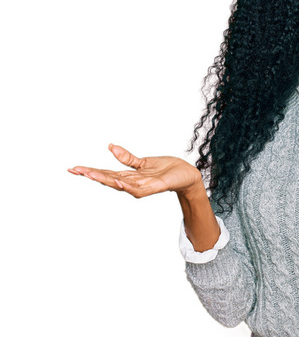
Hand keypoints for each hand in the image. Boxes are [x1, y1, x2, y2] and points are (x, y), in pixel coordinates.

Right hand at [69, 144, 202, 198]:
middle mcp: (133, 183)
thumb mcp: (143, 162)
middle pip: (108, 179)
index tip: (73, 168)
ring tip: (90, 173)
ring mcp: (142, 186)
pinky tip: (116, 181)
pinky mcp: (153, 188)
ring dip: (105, 179)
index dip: (90, 171)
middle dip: (92, 175)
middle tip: (76, 170)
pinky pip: (137, 189)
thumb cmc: (167, 169)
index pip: (106, 173)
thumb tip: (110, 147)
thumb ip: (127, 158)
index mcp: (129, 176)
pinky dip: (126, 186)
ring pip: (119, 184)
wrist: (186, 174)